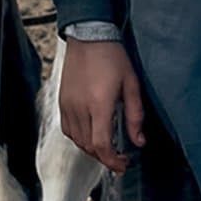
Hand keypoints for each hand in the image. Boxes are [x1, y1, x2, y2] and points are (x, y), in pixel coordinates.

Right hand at [58, 38, 149, 173]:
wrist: (88, 36)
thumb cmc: (112, 58)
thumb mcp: (132, 85)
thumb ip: (135, 116)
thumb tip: (139, 142)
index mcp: (99, 104)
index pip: (101, 145)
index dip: (112, 161)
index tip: (123, 165)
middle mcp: (80, 108)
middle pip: (88, 147)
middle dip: (105, 158)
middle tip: (120, 159)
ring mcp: (68, 105)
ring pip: (77, 140)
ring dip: (92, 149)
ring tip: (107, 148)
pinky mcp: (62, 101)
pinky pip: (68, 129)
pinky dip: (80, 138)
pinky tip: (91, 134)